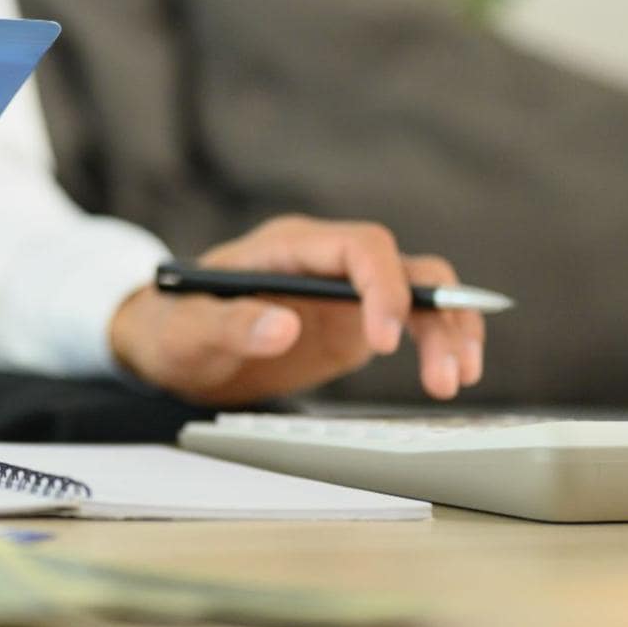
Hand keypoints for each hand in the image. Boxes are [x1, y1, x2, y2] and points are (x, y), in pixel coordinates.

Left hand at [108, 216, 484, 406]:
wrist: (172, 346)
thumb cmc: (173, 328)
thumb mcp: (186, 331)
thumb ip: (228, 325)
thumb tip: (281, 326)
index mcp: (288, 247)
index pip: (359, 246)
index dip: (381, 288)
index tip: (382, 342)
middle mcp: (327, 260)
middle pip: (404, 268)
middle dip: (436, 315)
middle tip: (445, 376)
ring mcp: (347, 290)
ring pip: (421, 293)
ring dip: (449, 330)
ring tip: (455, 380)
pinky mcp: (356, 322)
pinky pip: (414, 321)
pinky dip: (439, 342)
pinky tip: (450, 374)